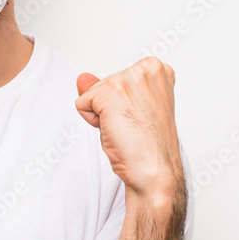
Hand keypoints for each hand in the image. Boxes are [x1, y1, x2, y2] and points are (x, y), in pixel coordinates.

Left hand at [75, 57, 182, 203]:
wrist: (154, 170)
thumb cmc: (149, 145)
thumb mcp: (130, 107)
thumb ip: (106, 86)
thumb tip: (82, 77)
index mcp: (157, 71)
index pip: (119, 77)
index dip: (122, 102)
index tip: (140, 116)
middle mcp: (145, 69)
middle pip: (104, 83)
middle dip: (110, 107)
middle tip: (133, 126)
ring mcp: (127, 79)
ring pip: (92, 92)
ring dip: (101, 115)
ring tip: (125, 128)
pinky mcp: (109, 91)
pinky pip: (82, 103)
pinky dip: (92, 121)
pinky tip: (115, 131)